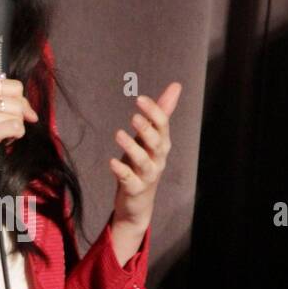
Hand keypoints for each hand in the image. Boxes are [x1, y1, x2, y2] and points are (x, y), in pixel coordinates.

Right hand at [0, 77, 38, 193]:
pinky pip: (15, 128)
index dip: (20, 101)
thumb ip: (4, 103)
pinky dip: (15, 136)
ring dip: (14, 128)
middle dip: (18, 117)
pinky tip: (2, 141)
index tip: (13, 113)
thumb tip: (32, 114)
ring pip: (17, 116)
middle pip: (17, 102)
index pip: (14, 86)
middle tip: (3, 128)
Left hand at [110, 82, 181, 230]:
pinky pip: (129, 180)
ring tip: (118, 134)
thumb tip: (176, 86)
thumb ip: (161, 113)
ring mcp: (147, 176)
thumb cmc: (144, 164)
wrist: (139, 202)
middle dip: (147, 130)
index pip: (162, 126)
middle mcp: (157, 159)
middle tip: (134, 116)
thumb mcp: (151, 137)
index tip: (140, 98)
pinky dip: (121, 171)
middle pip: (157, 143)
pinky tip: (112, 162)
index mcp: (162, 144)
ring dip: (131, 147)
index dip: (154, 112)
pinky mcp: (134, 189)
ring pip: (143, 161)